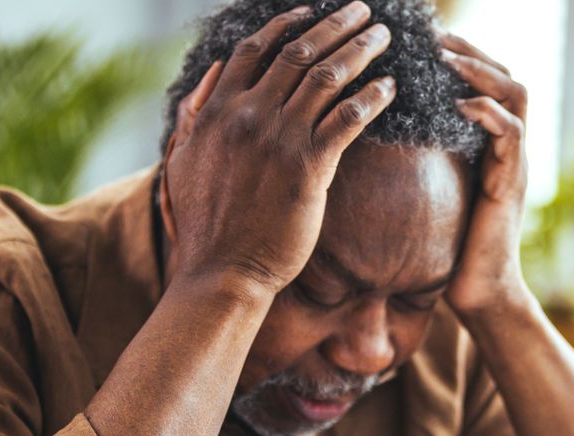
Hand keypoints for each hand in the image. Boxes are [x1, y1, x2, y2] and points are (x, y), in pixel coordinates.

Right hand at [159, 1, 396, 295]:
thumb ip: (195, 115)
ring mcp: (279, 139)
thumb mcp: (184, 161)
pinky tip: (389, 86)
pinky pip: (348, 118)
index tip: (311, 12)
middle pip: (299, 53)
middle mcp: (247, 115)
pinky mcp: (309, 167)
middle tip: (363, 9)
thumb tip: (211, 76)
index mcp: (217, 110)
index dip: (287, 25)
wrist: (221, 271)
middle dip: (336, 25)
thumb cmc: (205, 225)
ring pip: (328, 77)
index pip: (255, 49)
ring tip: (383, 35)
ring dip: (360, 49)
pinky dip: (372, 96)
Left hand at [438, 34, 533, 316]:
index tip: (428, 42)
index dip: (463, 57)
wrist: (478, 293)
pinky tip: (456, 105)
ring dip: (480, 71)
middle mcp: (509, 149)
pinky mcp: (512, 183)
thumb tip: (378, 138)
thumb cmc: (451, 250)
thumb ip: (424, 162)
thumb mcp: (435, 193)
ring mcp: (515, 163)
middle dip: (473, 51)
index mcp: (490, 147)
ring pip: (515, 94)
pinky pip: (510, 132)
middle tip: (437, 38)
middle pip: (507, 77)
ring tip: (446, 60)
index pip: (488, 84)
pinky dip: (485, 112)